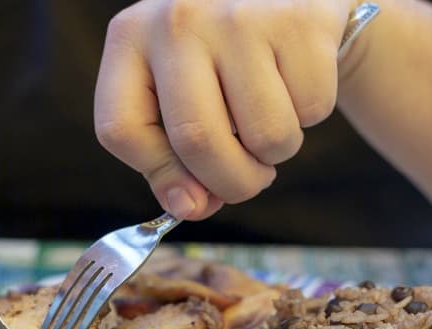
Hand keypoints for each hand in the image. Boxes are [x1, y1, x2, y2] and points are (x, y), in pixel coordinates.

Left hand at [95, 0, 354, 220]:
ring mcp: (238, 17)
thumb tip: (190, 207)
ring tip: (273, 120)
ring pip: (264, 135)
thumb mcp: (180, 92)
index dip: (159, 176)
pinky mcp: (298, 21)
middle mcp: (178, 21)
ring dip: (276, 152)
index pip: (121, 130)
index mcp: (131, 38)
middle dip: (233, 183)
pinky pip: (310, 109)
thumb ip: (172, 157)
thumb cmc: (226, 57)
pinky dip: (310, 116)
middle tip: (249, 180)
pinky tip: (297, 82)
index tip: (190, 195)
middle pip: (197, 141)